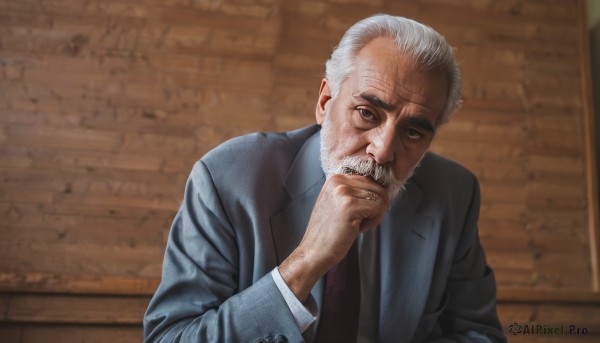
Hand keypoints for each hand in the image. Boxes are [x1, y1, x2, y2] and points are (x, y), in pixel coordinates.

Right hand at [279, 174, 388, 301]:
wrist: (314, 251)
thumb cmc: (329, 231)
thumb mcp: (338, 202)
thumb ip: (354, 192)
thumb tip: (382, 189)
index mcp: (336, 178)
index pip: (370, 180)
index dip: (373, 199)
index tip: (364, 214)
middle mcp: (338, 180)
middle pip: (377, 188)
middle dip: (378, 207)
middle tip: (365, 222)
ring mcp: (342, 192)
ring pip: (380, 198)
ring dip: (376, 215)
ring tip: (360, 225)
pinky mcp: (349, 205)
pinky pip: (378, 208)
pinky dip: (375, 221)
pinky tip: (359, 229)